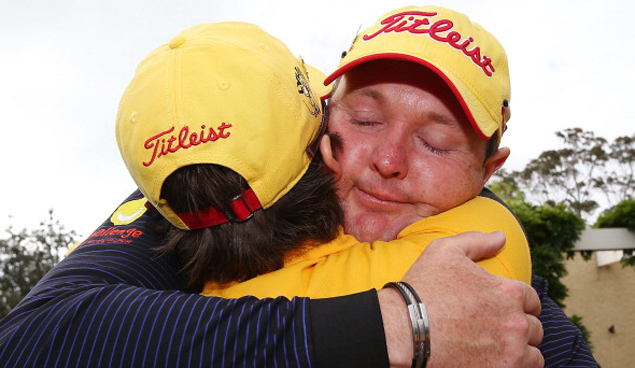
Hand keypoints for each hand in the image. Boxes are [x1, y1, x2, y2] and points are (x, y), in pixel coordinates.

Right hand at [378, 231, 543, 367]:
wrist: (403, 330)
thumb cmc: (423, 289)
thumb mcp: (444, 251)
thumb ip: (477, 241)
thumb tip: (501, 237)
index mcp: (508, 292)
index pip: (531, 299)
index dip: (518, 302)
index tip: (504, 308)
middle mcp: (515, 323)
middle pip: (534, 328)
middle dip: (519, 327)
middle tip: (497, 329)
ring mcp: (510, 352)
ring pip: (533, 354)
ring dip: (521, 350)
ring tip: (500, 349)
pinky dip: (514, 367)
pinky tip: (497, 361)